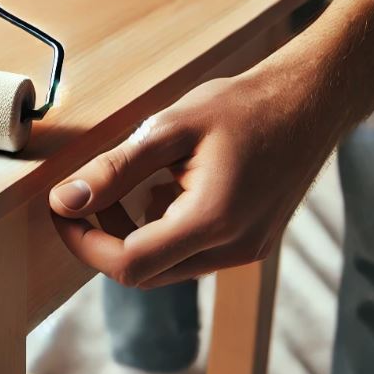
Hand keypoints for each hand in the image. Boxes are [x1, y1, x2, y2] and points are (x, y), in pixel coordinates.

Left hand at [49, 61, 348, 289]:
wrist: (311, 101)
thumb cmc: (244, 106)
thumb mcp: (170, 128)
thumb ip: (115, 170)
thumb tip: (67, 200)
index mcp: (212, 221)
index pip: (129, 264)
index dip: (83, 243)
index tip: (62, 210)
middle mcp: (233, 248)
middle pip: (145, 271)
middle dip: (105, 238)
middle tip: (86, 195)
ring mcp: (247, 250)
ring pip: (168, 264)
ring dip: (136, 233)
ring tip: (137, 179)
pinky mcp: (252, 243)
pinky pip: (193, 252)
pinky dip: (166, 228)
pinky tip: (171, 184)